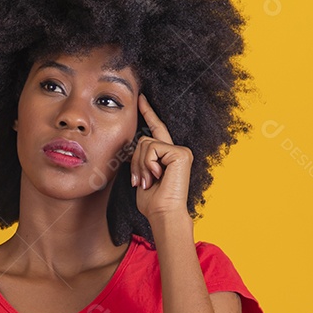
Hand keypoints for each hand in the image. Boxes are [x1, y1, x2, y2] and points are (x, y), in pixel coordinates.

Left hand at [130, 94, 191, 222]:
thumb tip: (130, 150)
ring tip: (149, 181)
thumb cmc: (153, 201)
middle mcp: (177, 151)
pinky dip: (148, 164)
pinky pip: (152, 148)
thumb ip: (140, 160)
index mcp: (168, 156)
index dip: (149, 113)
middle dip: (135, 161)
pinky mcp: (181, 154)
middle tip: (141, 181)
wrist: (163, 213)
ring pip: (145, 143)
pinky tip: (157, 176)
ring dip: (140, 165)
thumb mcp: (142, 176)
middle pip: (143, 140)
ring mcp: (181, 151)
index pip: (156, 130)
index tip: (141, 99)